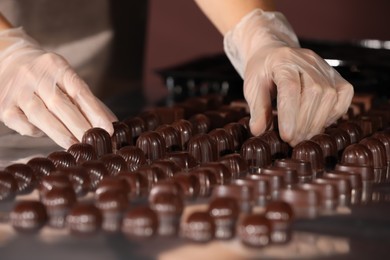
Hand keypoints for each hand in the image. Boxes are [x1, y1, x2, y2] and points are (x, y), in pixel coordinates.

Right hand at [0, 28, 116, 147]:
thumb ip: (87, 101)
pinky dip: (36, 132)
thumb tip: (111, 123)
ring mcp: (17, 90)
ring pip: (40, 116)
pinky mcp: (3, 105)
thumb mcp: (66, 78)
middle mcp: (35, 75)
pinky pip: (23, 124)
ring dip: (61, 134)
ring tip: (76, 146)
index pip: (79, 90)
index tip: (109, 128)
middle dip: (80, 126)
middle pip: (60, 104)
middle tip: (93, 142)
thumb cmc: (46, 75)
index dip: (95, 111)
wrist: (6, 59)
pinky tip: (46, 135)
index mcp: (56, 66)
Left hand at [224, 9, 353, 145]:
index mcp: (283, 60)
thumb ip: (257, 109)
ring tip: (301, 138)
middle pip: (313, 93)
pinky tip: (316, 124)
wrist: (275, 52)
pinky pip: (343, 97)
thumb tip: (258, 131)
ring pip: (329, 97)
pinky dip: (333, 115)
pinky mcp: (337, 76)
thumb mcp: (253, 87)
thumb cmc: (263, 72)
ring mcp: (325, 68)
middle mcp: (308, 61)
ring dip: (316, 123)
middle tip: (292, 142)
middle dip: (303, 123)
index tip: (286, 136)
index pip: (290, 88)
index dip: (290, 114)